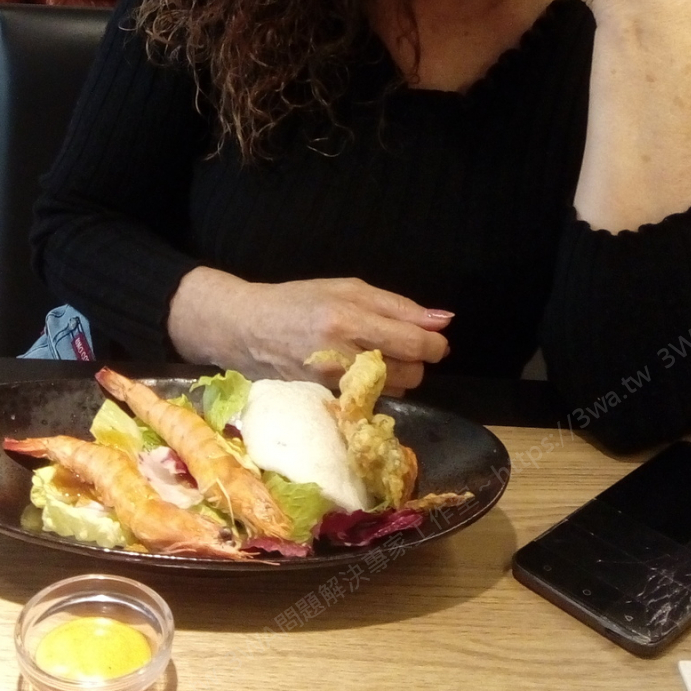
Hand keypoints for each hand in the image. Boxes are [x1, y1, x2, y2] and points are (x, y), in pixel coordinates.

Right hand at [168, 266, 451, 393]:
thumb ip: (398, 306)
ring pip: (395, 390)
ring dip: (397, 376)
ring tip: (373, 356)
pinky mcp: (327, 401)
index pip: (412, 343)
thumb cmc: (298, 301)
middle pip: (410, 372)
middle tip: (399, 346)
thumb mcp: (347, 288)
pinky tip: (358, 373)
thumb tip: (444, 321)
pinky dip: (376, 389)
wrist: (246, 330)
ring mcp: (333, 383)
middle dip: (416, 361)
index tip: (434, 341)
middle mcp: (341, 354)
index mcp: (347, 318)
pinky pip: (372, 401)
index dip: (434, 345)